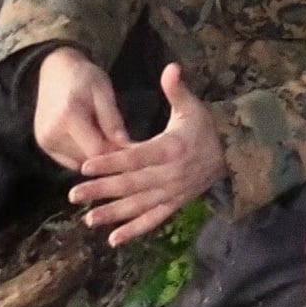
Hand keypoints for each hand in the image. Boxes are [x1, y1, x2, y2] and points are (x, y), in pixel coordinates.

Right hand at [33, 46, 129, 172]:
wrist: (55, 70)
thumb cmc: (84, 76)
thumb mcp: (103, 91)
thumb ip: (113, 120)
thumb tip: (126, 146)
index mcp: (67, 116)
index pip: (97, 151)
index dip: (116, 150)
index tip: (130, 144)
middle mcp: (51, 133)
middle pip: (88, 159)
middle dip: (106, 152)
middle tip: (117, 136)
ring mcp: (44, 141)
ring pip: (80, 162)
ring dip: (94, 153)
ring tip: (101, 131)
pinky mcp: (44, 144)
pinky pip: (70, 160)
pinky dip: (82, 152)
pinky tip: (88, 135)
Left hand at [69, 63, 225, 245]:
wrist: (231, 153)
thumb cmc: (204, 127)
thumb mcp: (192, 106)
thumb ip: (176, 89)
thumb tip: (170, 66)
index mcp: (171, 148)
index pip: (136, 157)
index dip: (111, 162)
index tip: (86, 166)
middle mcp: (170, 174)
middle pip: (131, 184)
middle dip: (102, 190)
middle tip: (74, 194)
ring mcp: (173, 192)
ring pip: (139, 206)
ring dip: (113, 214)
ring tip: (88, 219)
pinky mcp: (176, 204)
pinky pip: (153, 220)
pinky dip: (135, 231)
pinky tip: (114, 240)